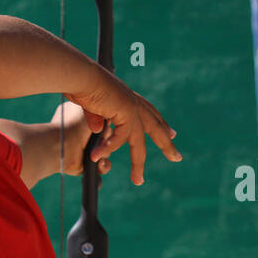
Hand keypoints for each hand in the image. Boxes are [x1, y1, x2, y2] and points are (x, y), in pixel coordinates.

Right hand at [63, 68, 180, 184]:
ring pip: (139, 142)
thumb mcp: (90, 107)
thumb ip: (96, 119)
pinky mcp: (126, 113)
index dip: (161, 125)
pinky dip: (109, 148)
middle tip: (177, 158)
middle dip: (167, 144)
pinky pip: (120, 138)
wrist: (80, 76)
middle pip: (156, 127)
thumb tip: (97, 130)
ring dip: (138, 164)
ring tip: (138, 180)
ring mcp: (132, 108)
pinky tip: (97, 156)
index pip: (150, 114)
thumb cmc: (81, 87)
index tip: (172, 134)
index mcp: (128, 99)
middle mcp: (134, 103)